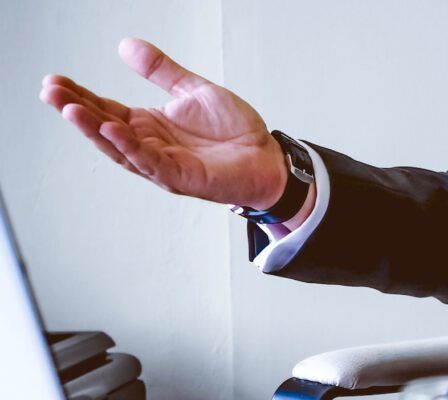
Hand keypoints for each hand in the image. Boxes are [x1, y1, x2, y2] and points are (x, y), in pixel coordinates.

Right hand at [40, 38, 286, 209]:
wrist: (268, 157)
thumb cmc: (235, 132)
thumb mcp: (194, 90)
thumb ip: (161, 71)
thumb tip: (127, 46)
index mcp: (150, 125)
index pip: (106, 109)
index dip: (80, 96)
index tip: (54, 81)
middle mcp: (150, 146)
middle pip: (105, 129)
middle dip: (77, 111)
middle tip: (50, 92)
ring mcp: (164, 164)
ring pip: (121, 148)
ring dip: (95, 130)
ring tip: (71, 109)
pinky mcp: (183, 177)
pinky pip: (151, 163)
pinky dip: (131, 147)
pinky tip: (114, 130)